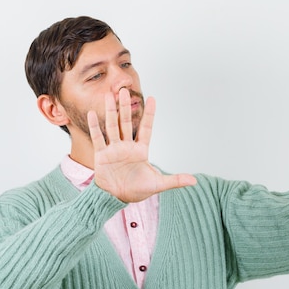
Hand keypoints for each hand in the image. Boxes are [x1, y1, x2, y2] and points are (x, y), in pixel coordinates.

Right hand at [88, 88, 196, 202]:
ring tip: (109, 96)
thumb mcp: (158, 185)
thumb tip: (195, 181)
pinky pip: (98, 138)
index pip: (146, 128)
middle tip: (124, 90)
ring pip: (112, 126)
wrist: (117, 198)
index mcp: (141, 150)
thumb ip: (175, 180)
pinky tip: (93, 113)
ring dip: (111, 111)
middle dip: (126, 107)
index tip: (153, 98)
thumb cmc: (137, 190)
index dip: (149, 114)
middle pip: (127, 122)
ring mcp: (114, 149)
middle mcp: (127, 146)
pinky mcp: (101, 155)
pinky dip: (95, 126)